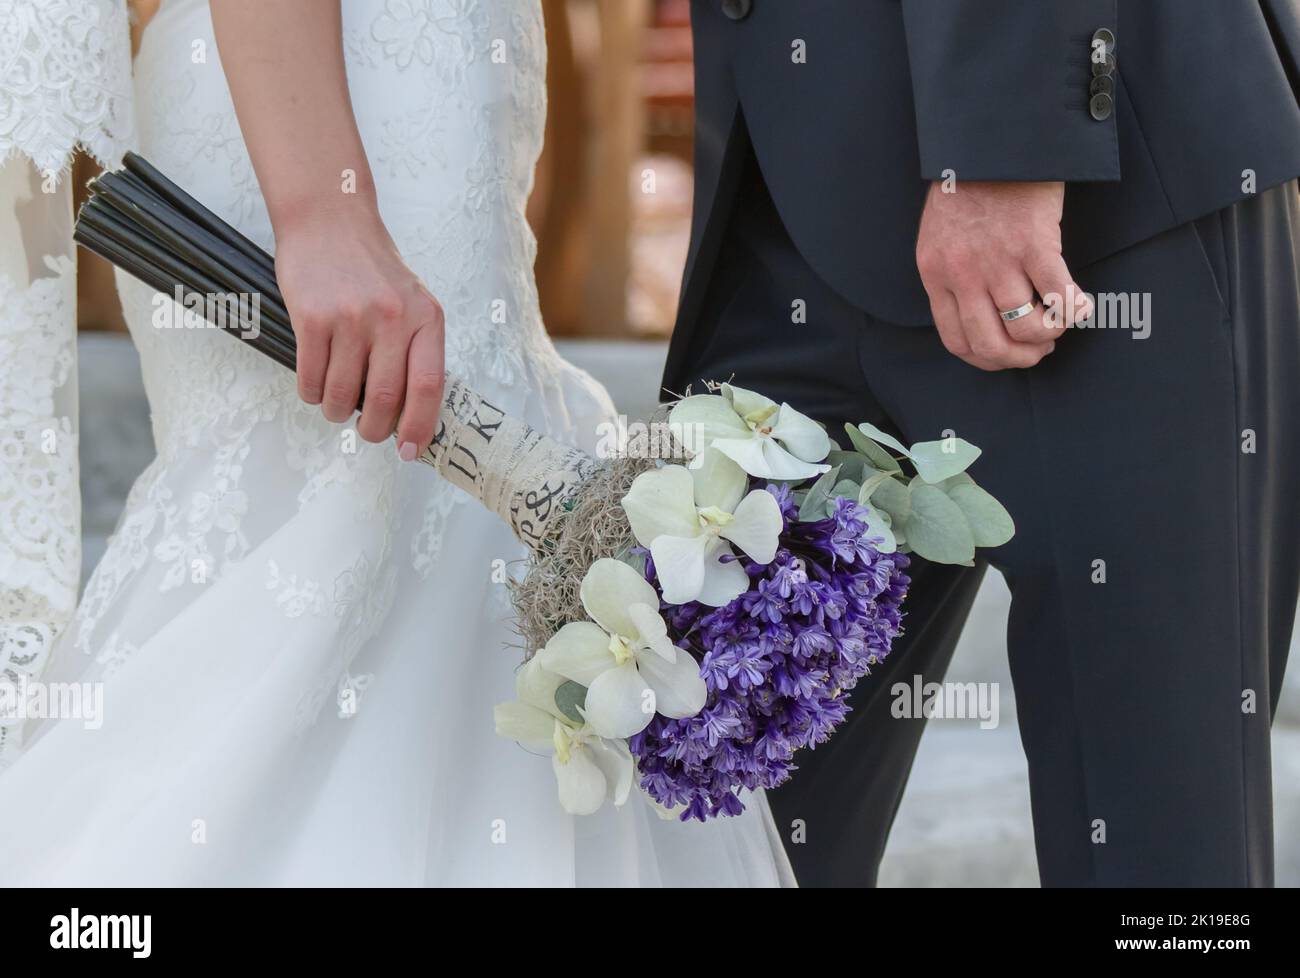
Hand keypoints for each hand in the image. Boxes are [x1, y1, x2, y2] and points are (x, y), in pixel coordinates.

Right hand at [273, 204, 444, 458]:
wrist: (330, 220)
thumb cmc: (372, 270)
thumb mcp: (412, 301)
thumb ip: (416, 349)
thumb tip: (411, 413)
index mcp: (426, 318)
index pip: (429, 386)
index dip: (420, 426)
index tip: (410, 450)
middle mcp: (392, 318)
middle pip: (385, 399)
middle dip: (375, 430)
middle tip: (369, 432)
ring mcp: (351, 317)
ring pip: (343, 394)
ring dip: (338, 413)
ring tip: (338, 407)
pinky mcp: (311, 317)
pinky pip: (311, 378)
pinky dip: (313, 394)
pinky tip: (317, 386)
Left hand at [915, 180, 1091, 369]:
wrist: (991, 139)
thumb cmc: (970, 187)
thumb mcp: (940, 237)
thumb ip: (952, 276)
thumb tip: (980, 317)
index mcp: (935, 274)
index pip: (956, 340)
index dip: (986, 360)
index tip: (1007, 357)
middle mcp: (962, 273)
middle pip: (990, 343)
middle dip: (1020, 358)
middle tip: (1040, 350)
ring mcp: (997, 260)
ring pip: (1026, 327)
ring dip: (1049, 334)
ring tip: (1059, 322)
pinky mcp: (1034, 243)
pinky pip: (1058, 296)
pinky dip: (1075, 310)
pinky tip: (1081, 305)